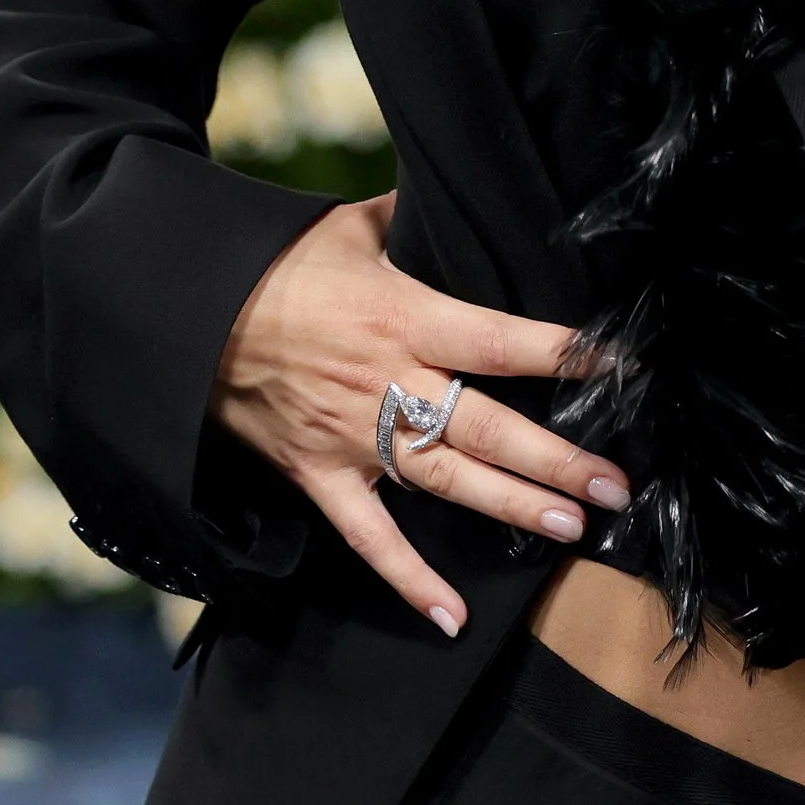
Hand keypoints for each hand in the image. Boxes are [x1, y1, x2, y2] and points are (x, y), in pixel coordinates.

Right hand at [209, 192, 630, 634]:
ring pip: (447, 480)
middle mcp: (388, 382)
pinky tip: (451, 617)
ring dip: (510, 505)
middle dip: (557, 458)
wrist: (184, 316)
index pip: (501, 340)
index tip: (619, 365)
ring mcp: (355, 437)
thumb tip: (461, 187)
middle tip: (615, 486)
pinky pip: (369, 538)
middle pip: (488, 425)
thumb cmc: (271, 264)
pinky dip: (409, 580)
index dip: (562, 353)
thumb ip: (411, 217)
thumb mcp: (347, 227)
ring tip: (571, 528)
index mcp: (405, 317)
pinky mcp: (321, 475)